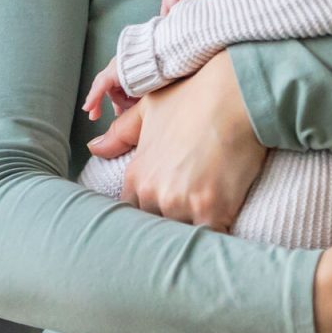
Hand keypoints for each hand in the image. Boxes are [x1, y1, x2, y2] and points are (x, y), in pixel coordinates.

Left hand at [89, 50, 264, 230]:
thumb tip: (94, 148)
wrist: (237, 95)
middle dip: (174, 224)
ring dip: (196, 232)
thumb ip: (120, 133)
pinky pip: (210, 237)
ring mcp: (181, 204)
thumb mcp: (149, 109)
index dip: (153, 213)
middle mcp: (153, 193)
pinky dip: (217, 236)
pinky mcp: (211, 210)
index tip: (169, 210)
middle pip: (160, 227)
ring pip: (184, 234)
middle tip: (193, 217)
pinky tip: (226, 228)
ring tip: (211, 225)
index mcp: (137, 176)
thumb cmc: (196, 98)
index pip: (135, 214)